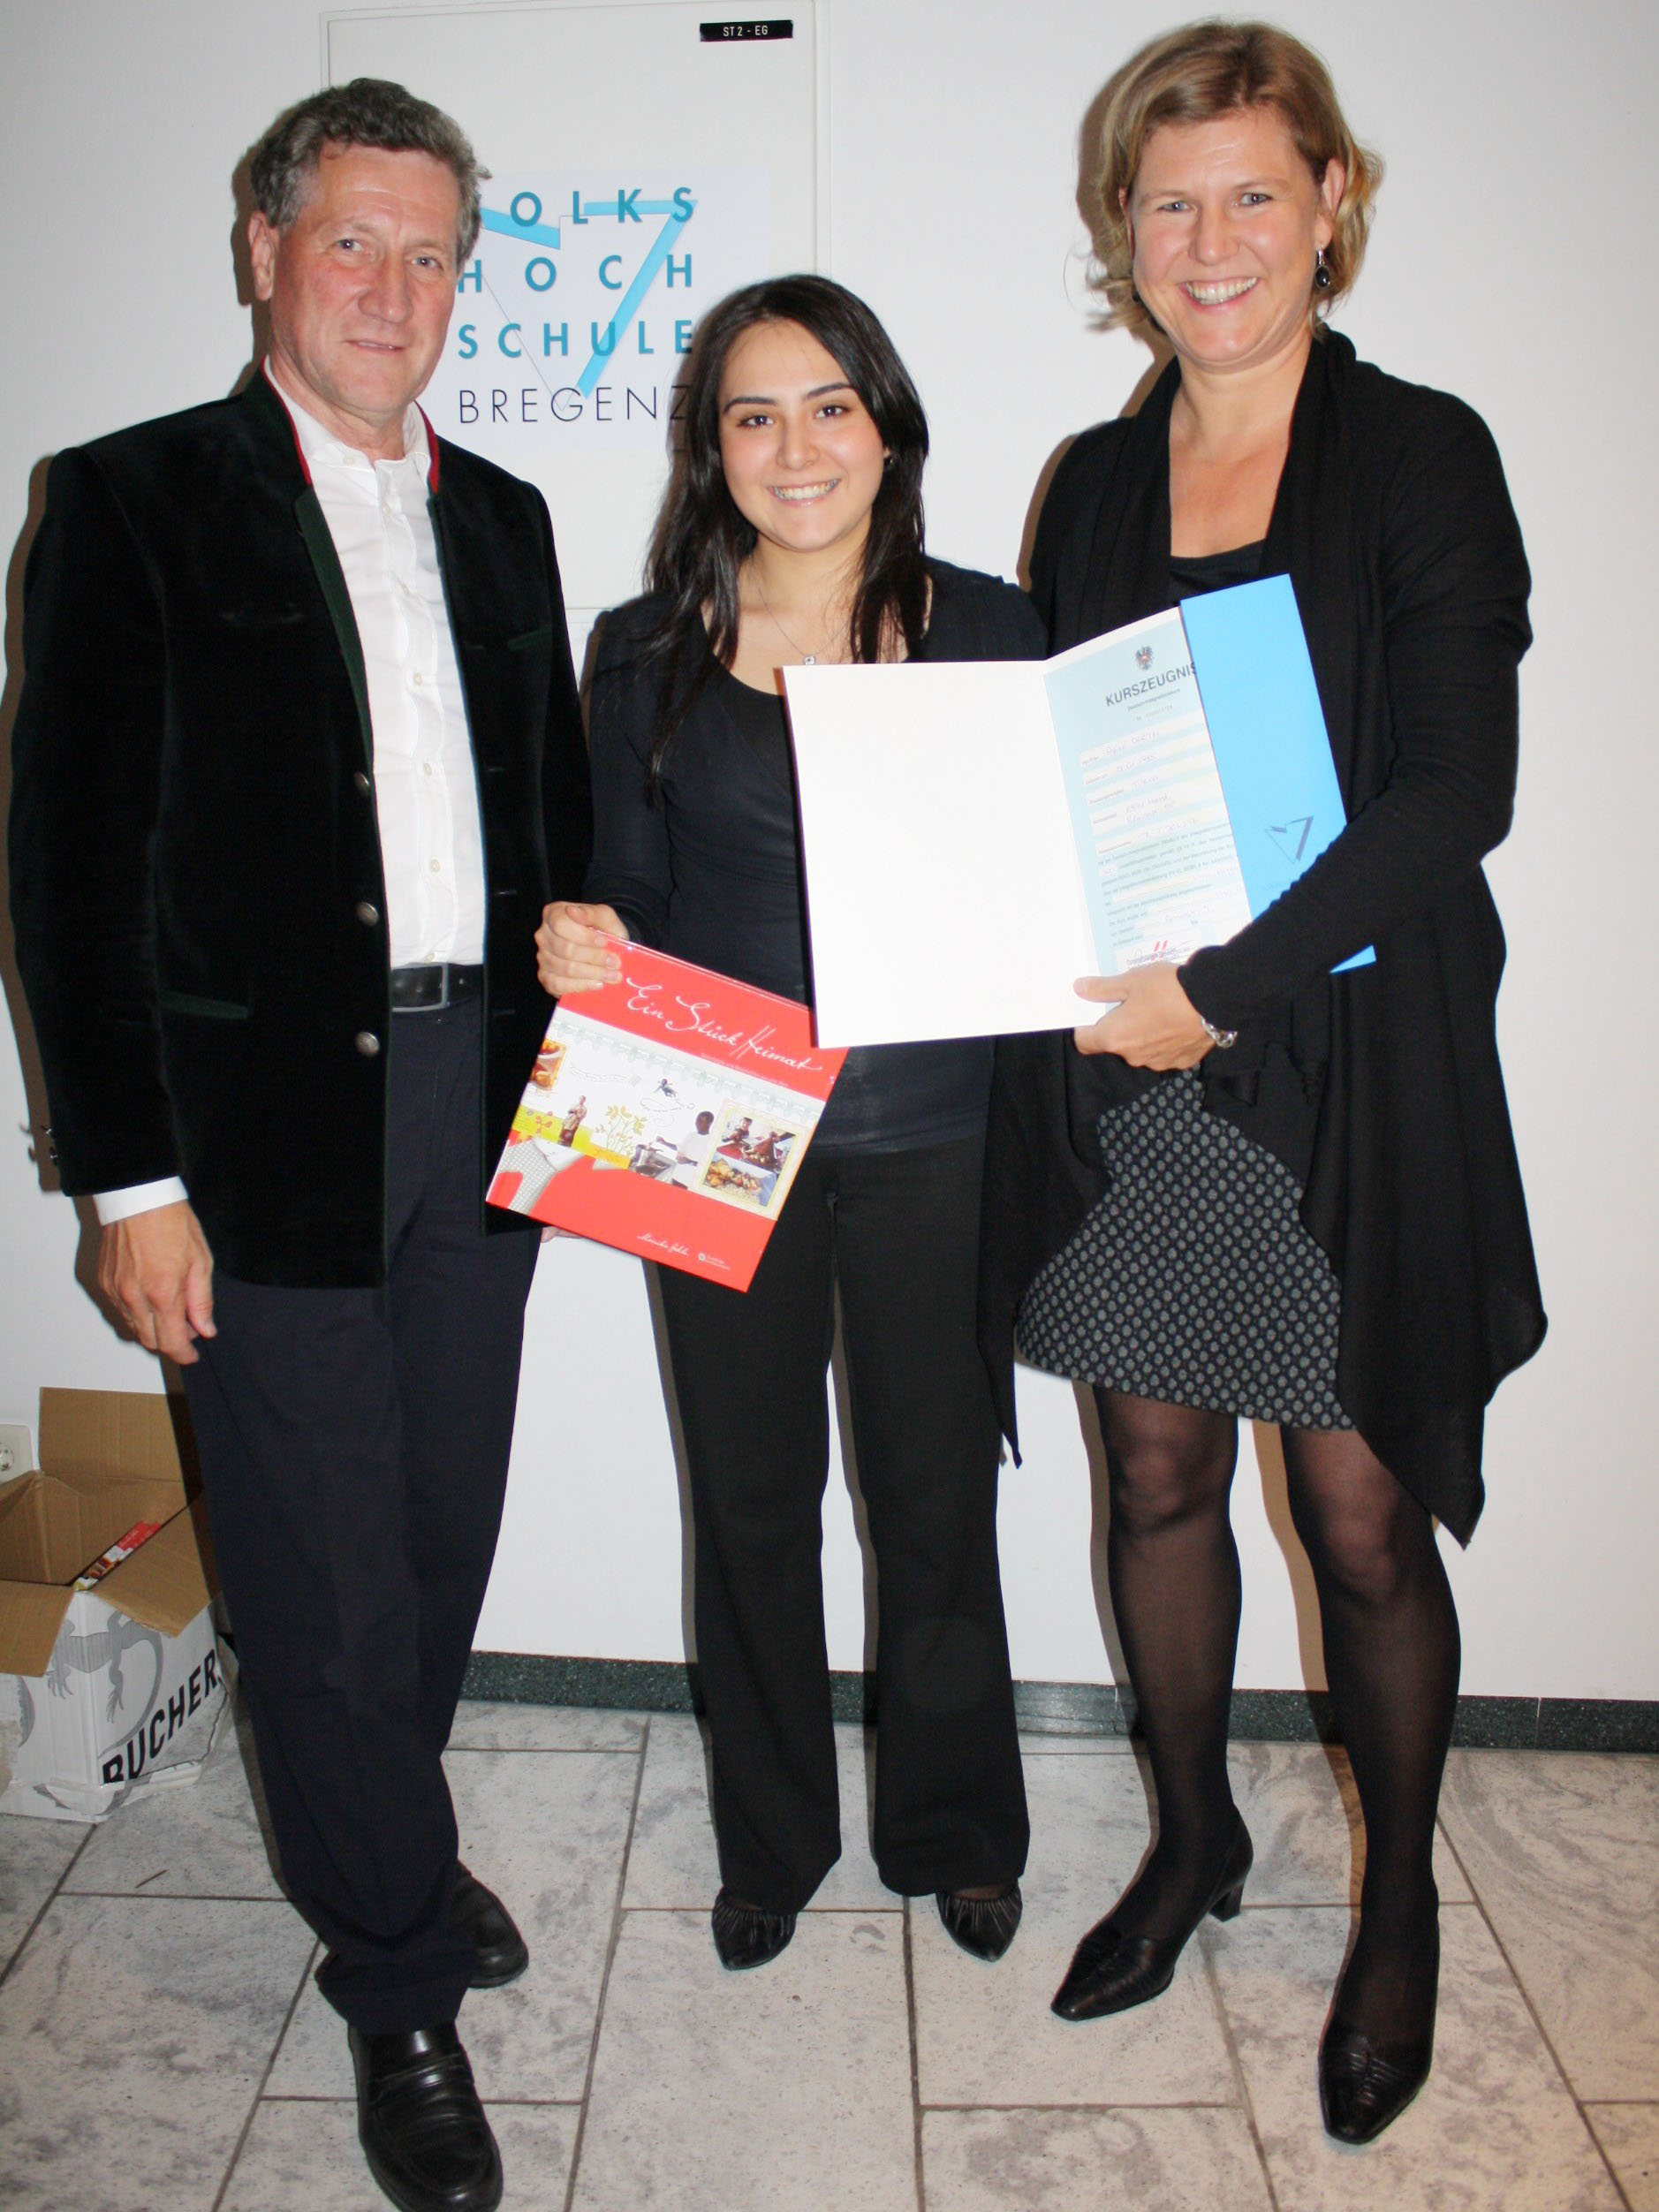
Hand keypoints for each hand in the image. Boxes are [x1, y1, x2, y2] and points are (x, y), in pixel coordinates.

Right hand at [97, 1201, 215, 1364]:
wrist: (138, 1197)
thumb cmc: (171, 1222)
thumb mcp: (201, 1261)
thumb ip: (201, 1301)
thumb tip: (205, 1329)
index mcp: (163, 1294)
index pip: (171, 1342)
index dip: (184, 1354)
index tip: (192, 1354)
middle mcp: (134, 1297)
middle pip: (149, 1340)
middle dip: (169, 1341)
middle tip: (186, 1329)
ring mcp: (115, 1290)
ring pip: (133, 1326)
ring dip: (151, 1327)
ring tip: (170, 1308)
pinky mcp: (103, 1281)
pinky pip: (120, 1309)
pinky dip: (136, 1311)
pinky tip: (150, 1295)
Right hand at [536, 901, 624, 996]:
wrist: (604, 948)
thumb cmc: (602, 929)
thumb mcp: (604, 916)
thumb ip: (591, 913)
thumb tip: (573, 911)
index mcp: (553, 914)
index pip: (561, 925)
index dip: (583, 936)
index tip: (604, 942)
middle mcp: (543, 935)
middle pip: (565, 949)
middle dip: (594, 958)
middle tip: (614, 963)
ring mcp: (542, 957)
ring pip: (566, 968)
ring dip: (592, 974)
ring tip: (612, 975)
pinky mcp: (546, 977)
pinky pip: (559, 985)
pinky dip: (581, 986)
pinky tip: (597, 984)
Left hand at [1073, 961, 1214, 1068]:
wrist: (1214, 1000)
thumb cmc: (1167, 988)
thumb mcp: (1131, 981)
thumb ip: (1103, 988)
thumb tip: (1079, 988)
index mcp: (1115, 1038)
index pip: (1084, 1042)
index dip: (1084, 1028)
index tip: (1090, 1014)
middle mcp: (1133, 1057)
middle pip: (1115, 1044)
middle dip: (1119, 1027)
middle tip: (1131, 1003)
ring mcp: (1158, 1063)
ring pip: (1141, 1050)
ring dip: (1143, 1035)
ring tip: (1159, 1010)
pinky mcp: (1181, 1063)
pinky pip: (1165, 1053)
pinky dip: (1166, 1040)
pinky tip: (1176, 1022)